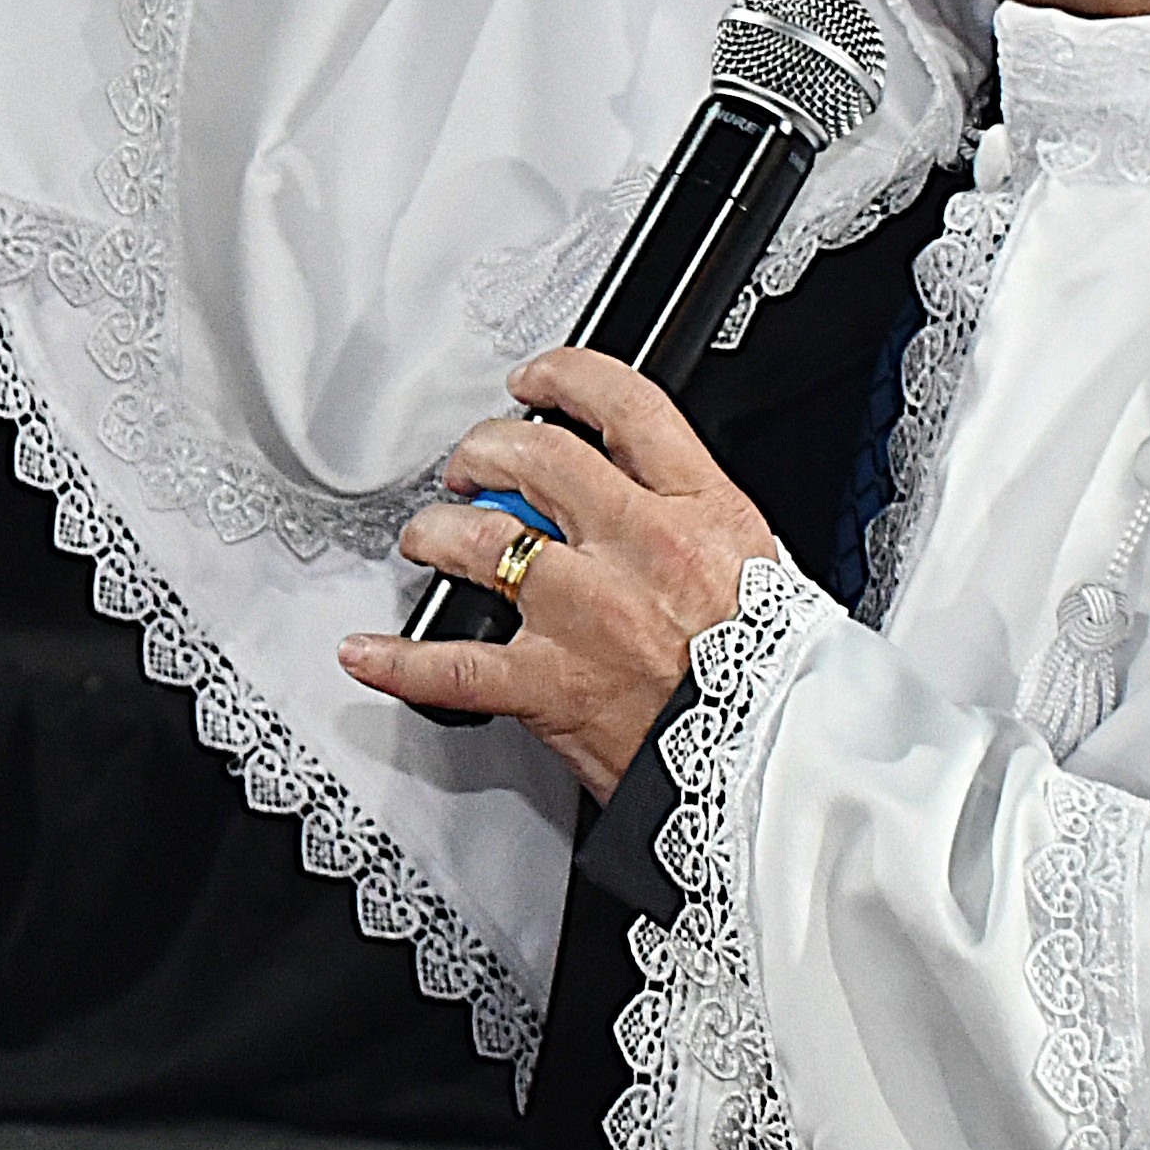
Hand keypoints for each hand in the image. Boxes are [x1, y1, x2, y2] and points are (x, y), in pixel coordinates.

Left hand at [334, 348, 780, 799]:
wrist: (783, 771)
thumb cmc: (784, 686)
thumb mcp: (767, 572)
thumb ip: (702, 528)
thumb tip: (648, 499)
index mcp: (702, 513)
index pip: (624, 407)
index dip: (564, 379)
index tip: (536, 382)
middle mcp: (637, 547)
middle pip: (534, 459)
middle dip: (486, 449)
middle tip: (470, 463)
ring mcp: (585, 613)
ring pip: (479, 539)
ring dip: (437, 531)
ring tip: (426, 537)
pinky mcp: (550, 683)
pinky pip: (452, 666)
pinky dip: (399, 660)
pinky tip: (365, 653)